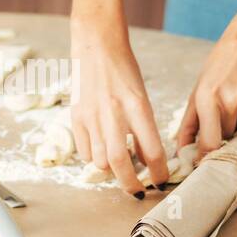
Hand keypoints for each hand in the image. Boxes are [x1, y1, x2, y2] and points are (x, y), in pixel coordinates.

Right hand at [70, 15, 169, 194]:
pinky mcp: (76, 116)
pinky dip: (93, 158)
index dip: (158, 172)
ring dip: (111, 171)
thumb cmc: (123, 69)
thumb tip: (145, 158)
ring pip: (100, 161)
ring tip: (120, 169)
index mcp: (138, 106)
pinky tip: (101, 152)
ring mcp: (92, 116)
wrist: (96, 45)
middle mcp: (114, 113)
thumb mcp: (141, 96)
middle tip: (137, 192)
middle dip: (131, 184)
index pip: (152, 150)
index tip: (159, 181)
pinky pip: (84, 151)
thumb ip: (143, 127)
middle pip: (121, 163)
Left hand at [176, 4, 236, 154]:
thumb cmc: (220, 64)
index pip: (208, 144)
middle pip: (222, 140)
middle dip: (217, 136)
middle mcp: (230, 104)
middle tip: (217, 118)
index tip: (199, 163)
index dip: (204, 158)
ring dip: (232, 125)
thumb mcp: (197, 90)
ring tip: (232, 101)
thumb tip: (180, 150)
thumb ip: (189, 123)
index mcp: (207, 99)